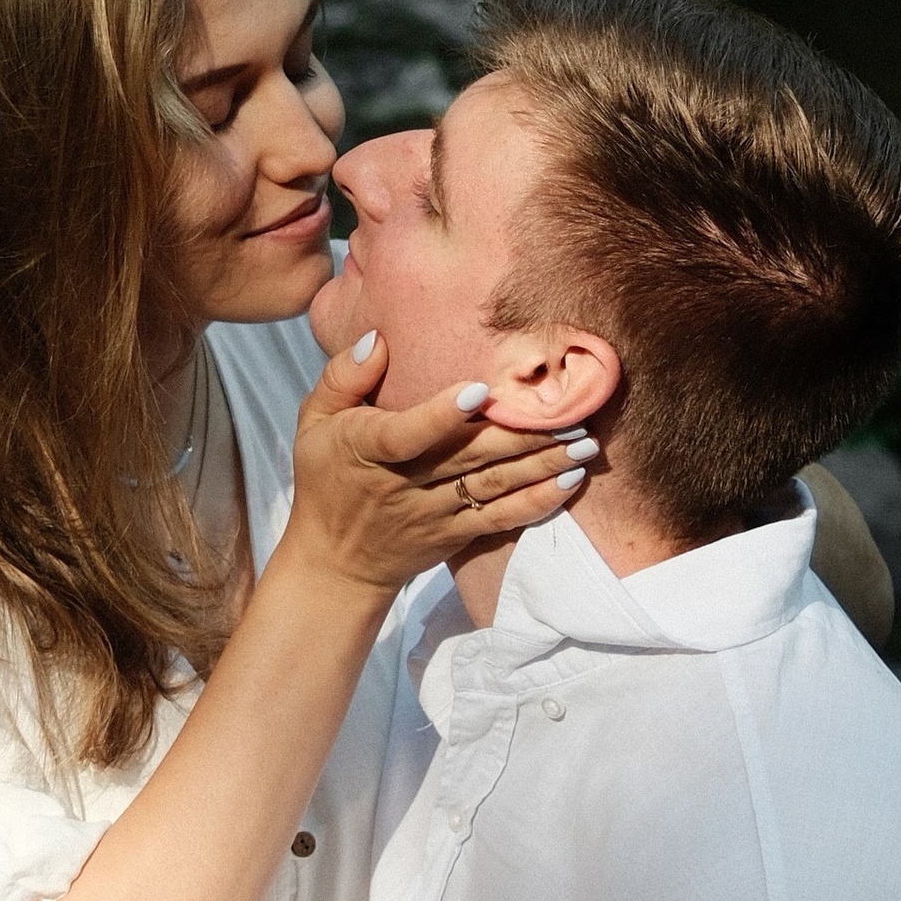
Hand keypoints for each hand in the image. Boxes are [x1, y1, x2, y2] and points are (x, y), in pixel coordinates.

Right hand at [280, 334, 585, 603]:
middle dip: (522, 435)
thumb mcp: (314, 420)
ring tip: (585, 444)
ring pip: (492, 487)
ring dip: (542, 465)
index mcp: (366, 447)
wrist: (334, 562)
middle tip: (572, 412)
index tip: (478, 391)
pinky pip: (499, 520)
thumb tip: (380, 338)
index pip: (406, 433)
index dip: (441, 414)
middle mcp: (403, 483)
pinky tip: (570, 483)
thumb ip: (344, 376)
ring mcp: (432, 513)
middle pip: (467, 458)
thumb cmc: (326, 477)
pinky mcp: (453, 535)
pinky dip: (537, 503)